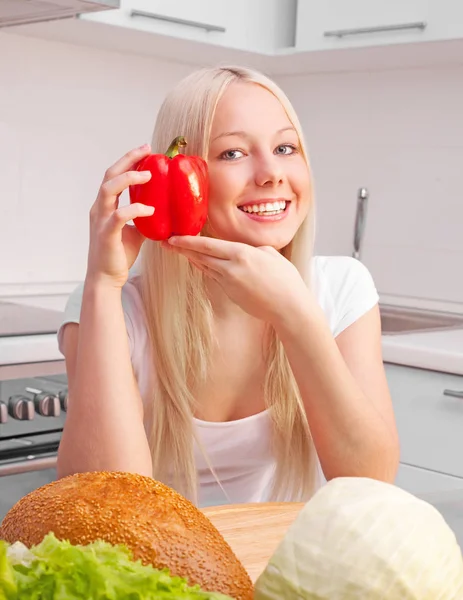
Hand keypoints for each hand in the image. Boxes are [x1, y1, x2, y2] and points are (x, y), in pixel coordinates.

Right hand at [86, 144, 154, 288]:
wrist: (106, 278)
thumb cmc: (119, 254)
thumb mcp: (136, 231)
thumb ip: (144, 218)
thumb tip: (165, 210)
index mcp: (105, 206)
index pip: (114, 176)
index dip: (128, 160)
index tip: (146, 150)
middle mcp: (99, 209)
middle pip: (110, 175)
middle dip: (128, 160)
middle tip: (147, 150)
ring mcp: (101, 220)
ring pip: (108, 189)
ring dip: (128, 178)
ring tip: (149, 175)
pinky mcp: (106, 234)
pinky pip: (119, 216)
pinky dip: (135, 209)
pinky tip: (150, 209)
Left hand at [163, 236, 310, 323]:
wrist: (288, 307)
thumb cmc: (285, 279)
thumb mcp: (270, 254)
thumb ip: (252, 249)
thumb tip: (243, 251)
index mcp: (241, 254)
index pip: (208, 245)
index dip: (188, 241)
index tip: (173, 238)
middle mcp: (231, 268)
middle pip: (200, 256)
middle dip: (182, 250)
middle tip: (167, 243)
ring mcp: (229, 283)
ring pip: (206, 268)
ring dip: (194, 259)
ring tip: (181, 252)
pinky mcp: (230, 294)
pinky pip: (216, 278)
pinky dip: (208, 270)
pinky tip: (203, 265)